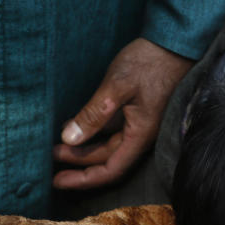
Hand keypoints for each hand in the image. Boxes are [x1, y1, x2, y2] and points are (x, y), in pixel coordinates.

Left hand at [53, 38, 193, 188]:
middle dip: (78, 161)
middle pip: (108, 159)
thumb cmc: (149, 63)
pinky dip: (94, 133)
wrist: (174, 44)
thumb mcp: (116, 87)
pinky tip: (77, 126)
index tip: (58, 181)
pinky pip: (113, 131)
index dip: (84, 178)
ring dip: (84, 148)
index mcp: (140, 135)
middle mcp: (142, 135)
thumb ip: (93, 115)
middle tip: (50, 156)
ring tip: (58, 143)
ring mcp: (141, 124)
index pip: (111, 169)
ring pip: (110, 145)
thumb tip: (69, 139)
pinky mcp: (138, 112)